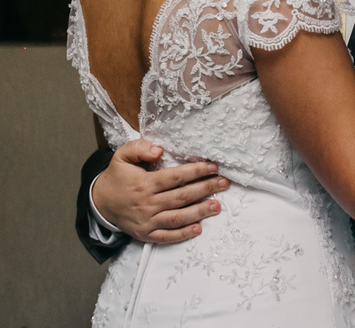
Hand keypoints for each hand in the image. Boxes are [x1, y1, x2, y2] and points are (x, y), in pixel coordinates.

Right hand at [92, 139, 228, 243]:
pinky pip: (166, 237)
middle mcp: (146, 204)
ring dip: (199, 213)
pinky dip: (182, 235)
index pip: (175, 177)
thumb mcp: (121, 156)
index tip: (213, 167)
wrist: (100, 202)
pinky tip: (198, 229)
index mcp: (144, 184)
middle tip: (224, 183)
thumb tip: (158, 150)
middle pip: (181, 197)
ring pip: (176, 218)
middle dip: (205, 189)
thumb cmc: (117, 177)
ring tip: (218, 206)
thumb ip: (139, 148)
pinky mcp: (145, 234)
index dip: (196, 172)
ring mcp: (146, 221)